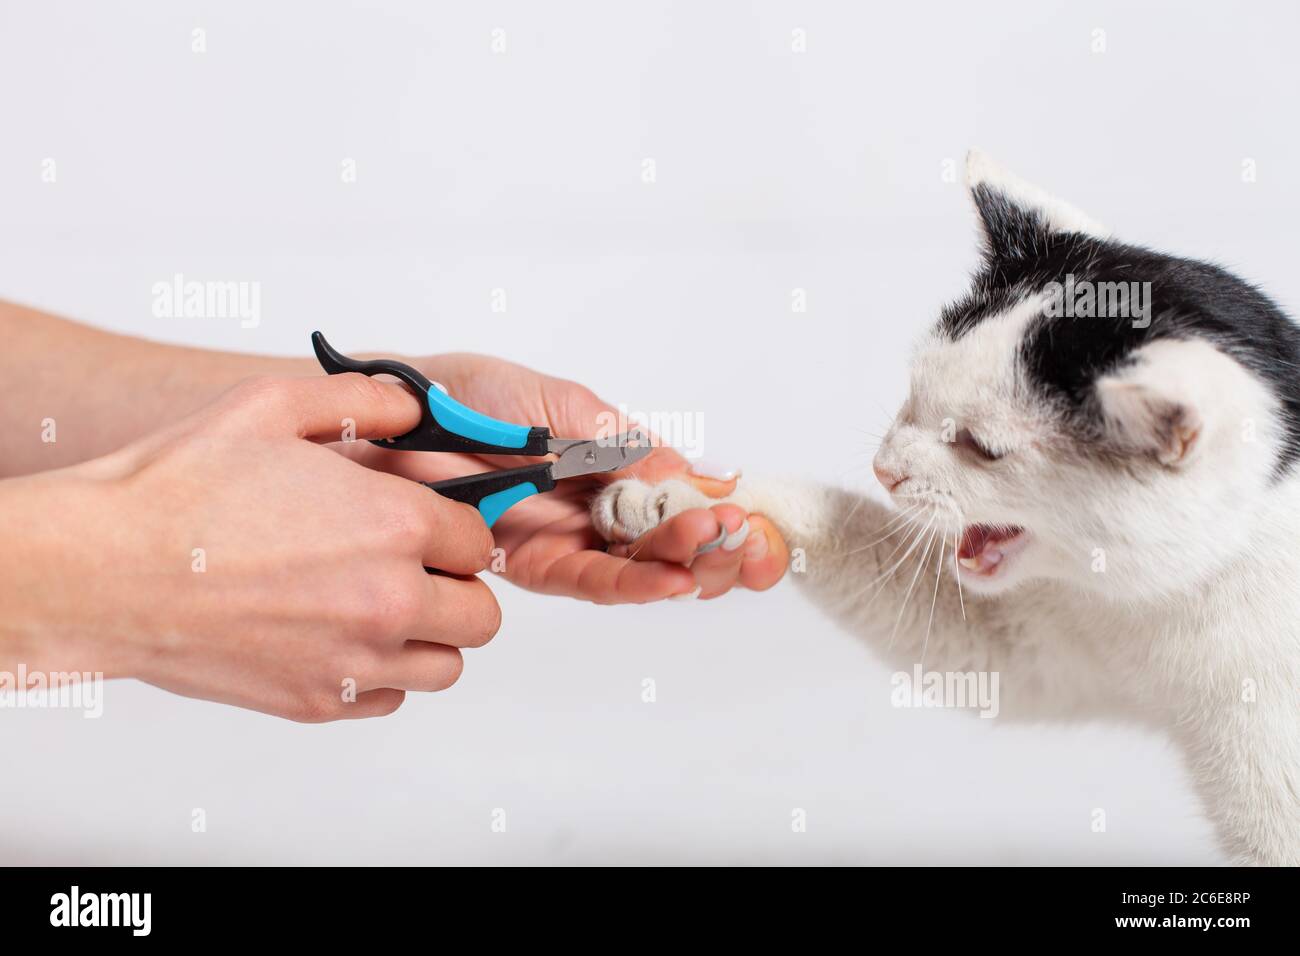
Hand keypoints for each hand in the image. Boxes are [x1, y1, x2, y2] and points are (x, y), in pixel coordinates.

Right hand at [0, 374, 501, 720]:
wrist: (103, 570)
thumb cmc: (178, 491)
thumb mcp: (274, 406)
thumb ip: (362, 401)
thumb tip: (411, 409)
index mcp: (395, 524)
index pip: (479, 539)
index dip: (455, 527)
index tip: (428, 525)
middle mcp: (390, 599)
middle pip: (481, 612)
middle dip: (456, 586)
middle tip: (414, 568)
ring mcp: (356, 659)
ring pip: (448, 665)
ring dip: (429, 636)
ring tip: (381, 607)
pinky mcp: (319, 702)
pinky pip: (391, 698)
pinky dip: (380, 674)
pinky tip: (341, 638)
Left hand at [337, 353, 786, 602]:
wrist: (385, 419)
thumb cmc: (464, 394)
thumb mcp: (560, 404)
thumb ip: (621, 442)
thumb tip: (690, 477)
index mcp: (611, 464)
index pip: (684, 498)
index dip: (727, 515)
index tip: (763, 523)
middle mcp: (595, 507)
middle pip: (674, 542)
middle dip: (719, 549)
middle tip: (751, 545)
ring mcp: (566, 538)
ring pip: (641, 567)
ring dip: (685, 565)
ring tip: (716, 554)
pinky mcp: (529, 565)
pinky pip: (590, 581)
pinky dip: (633, 581)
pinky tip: (669, 579)